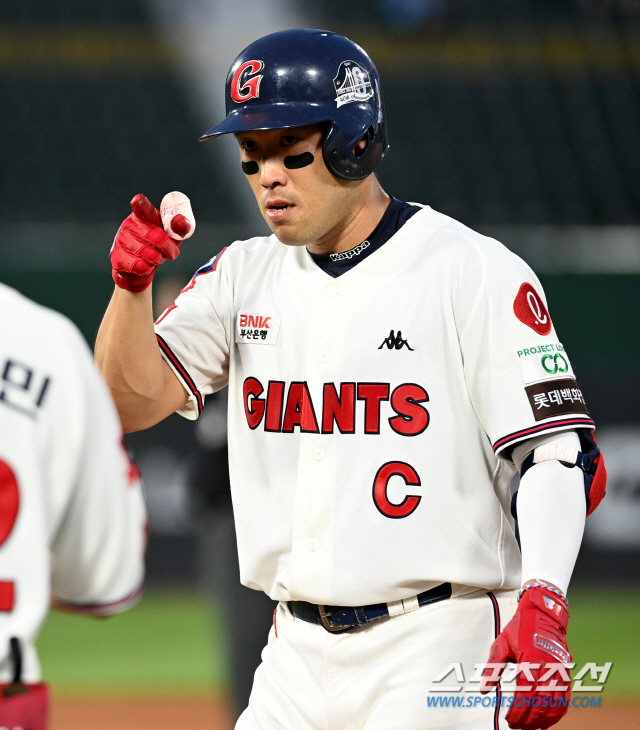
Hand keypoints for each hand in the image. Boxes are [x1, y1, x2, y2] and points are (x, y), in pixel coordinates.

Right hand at [110, 194, 187, 291]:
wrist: (140, 267)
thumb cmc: (158, 246)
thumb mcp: (171, 235)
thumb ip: (178, 227)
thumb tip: (182, 221)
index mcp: (143, 215)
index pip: (142, 207)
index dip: (141, 203)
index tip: (138, 200)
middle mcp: (129, 225)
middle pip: (158, 238)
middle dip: (169, 249)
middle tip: (170, 252)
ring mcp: (121, 240)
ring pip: (151, 254)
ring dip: (159, 260)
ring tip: (155, 257)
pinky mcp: (117, 257)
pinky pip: (141, 266)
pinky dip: (148, 268)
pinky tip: (144, 265)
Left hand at [482, 585, 570, 728]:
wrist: (544, 613)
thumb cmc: (520, 627)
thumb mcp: (502, 643)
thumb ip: (493, 667)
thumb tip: (483, 689)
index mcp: (530, 660)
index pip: (525, 695)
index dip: (518, 712)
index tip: (509, 720)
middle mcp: (548, 668)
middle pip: (540, 703)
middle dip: (528, 719)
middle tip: (516, 726)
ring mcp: (560, 671)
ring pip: (554, 704)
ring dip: (542, 720)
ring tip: (530, 727)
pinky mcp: (566, 673)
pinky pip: (565, 699)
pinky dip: (557, 713)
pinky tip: (547, 721)